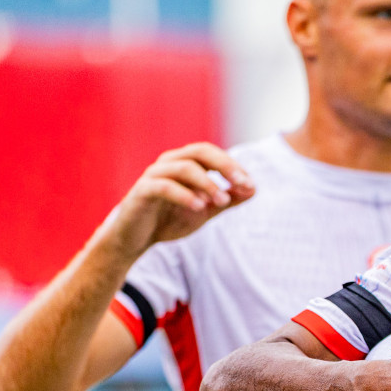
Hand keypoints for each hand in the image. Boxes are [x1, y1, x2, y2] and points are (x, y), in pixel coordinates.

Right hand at [102, 143, 255, 256]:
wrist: (136, 239)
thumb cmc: (170, 219)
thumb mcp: (205, 210)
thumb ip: (227, 200)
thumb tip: (253, 190)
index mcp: (184, 163)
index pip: (212, 154)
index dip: (233, 166)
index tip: (250, 185)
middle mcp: (169, 163)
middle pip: (199, 152)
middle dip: (224, 166)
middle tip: (242, 184)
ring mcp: (154, 175)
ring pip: (184, 167)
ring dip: (207, 183)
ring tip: (222, 201)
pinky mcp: (142, 191)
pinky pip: (164, 186)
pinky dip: (184, 195)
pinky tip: (200, 207)